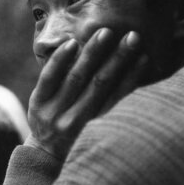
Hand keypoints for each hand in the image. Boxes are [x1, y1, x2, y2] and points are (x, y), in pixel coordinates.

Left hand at [25, 28, 147, 162]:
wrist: (45, 151)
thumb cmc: (78, 130)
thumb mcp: (95, 121)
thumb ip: (110, 101)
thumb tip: (136, 70)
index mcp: (95, 123)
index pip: (118, 96)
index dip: (133, 76)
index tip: (145, 56)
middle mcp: (76, 119)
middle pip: (100, 83)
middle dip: (118, 58)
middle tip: (133, 36)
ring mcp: (54, 111)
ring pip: (76, 77)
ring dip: (93, 53)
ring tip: (106, 33)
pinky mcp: (37, 102)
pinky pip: (49, 78)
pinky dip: (61, 60)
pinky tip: (72, 43)